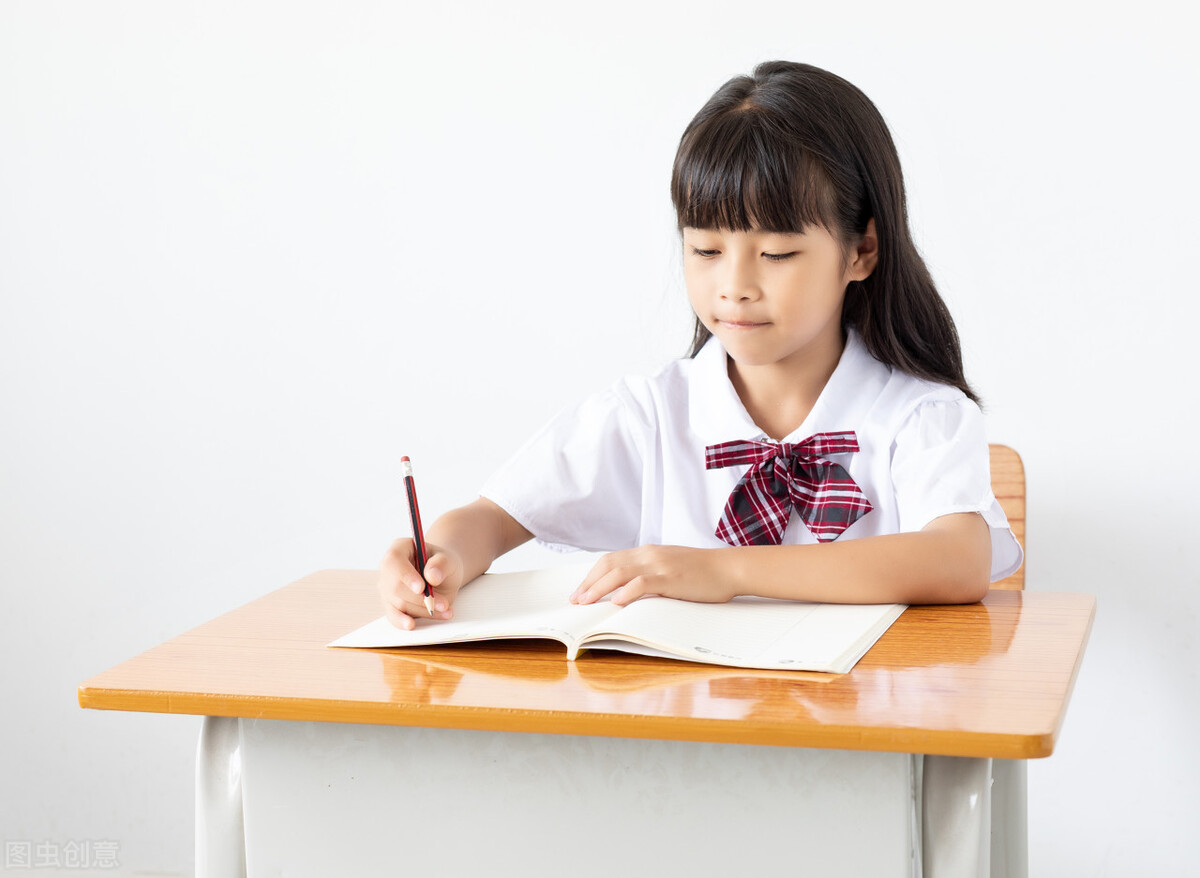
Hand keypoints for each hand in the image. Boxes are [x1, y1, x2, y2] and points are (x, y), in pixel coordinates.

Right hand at [377, 538, 466, 629]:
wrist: (443, 576)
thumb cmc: (442, 564)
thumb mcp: (448, 559)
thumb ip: (442, 564)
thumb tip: (432, 576)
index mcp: (399, 549)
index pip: (394, 561)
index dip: (405, 575)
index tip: (421, 588)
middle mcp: (389, 569)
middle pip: (395, 586)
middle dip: (420, 599)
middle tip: (443, 604)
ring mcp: (387, 588)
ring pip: (399, 603)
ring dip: (423, 610)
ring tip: (446, 610)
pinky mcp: (391, 605)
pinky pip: (393, 616)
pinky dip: (403, 621)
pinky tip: (412, 624)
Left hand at [570, 545, 739, 606]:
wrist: (728, 568)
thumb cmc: (701, 572)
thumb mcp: (669, 567)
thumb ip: (649, 574)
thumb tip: (626, 591)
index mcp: (647, 552)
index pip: (611, 560)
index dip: (592, 576)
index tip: (580, 591)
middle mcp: (649, 555)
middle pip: (609, 564)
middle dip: (589, 583)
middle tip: (575, 600)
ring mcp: (659, 565)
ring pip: (619, 573)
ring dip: (599, 588)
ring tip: (586, 602)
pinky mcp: (670, 577)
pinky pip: (642, 583)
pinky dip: (626, 592)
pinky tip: (616, 602)